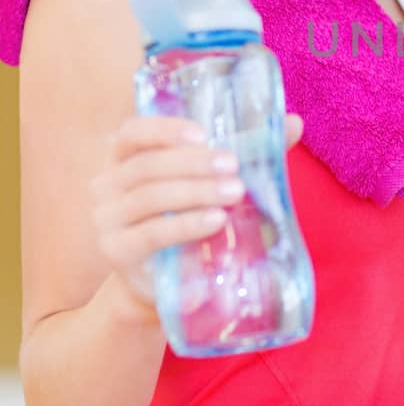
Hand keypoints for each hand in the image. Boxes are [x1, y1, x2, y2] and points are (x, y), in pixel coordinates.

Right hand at [90, 112, 304, 310]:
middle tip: (234, 166)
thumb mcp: (213, 183)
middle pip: (147, 165)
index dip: (164, 129)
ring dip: (195, 191)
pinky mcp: (116, 251)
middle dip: (193, 163)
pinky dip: (185, 224)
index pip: (133, 132)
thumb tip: (295, 122)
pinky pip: (151, 233)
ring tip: (234, 193)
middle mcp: (105, 185)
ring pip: (150, 196)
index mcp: (123, 158)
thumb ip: (247, 151)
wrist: (170, 283)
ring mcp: (106, 219)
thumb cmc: (192, 219)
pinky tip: (215, 220)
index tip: (204, 134)